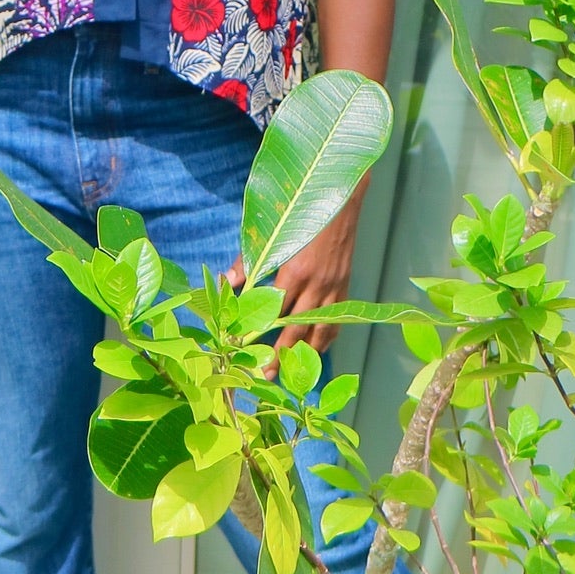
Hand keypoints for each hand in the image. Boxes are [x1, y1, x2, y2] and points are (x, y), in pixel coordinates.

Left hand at [228, 185, 366, 362]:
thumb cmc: (300, 213)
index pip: (274, 313)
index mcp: (294, 272)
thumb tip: (228, 282)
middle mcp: (316, 285)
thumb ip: (248, 260)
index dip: (260, 333)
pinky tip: (318, 348)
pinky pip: (336, 319)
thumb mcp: (270, 233)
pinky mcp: (346, 286)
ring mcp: (334, 288)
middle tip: (267, 376)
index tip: (247, 351)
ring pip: (320, 330)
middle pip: (296, 329)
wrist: (340, 197)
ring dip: (306, 353)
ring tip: (293, 372)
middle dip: (281, 354)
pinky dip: (327, 337)